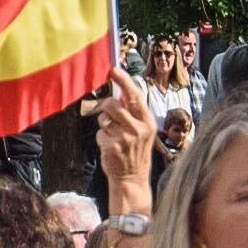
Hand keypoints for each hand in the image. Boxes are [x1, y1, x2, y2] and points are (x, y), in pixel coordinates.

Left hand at [97, 74, 158, 210]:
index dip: (124, 81)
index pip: (135, 96)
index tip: (114, 69)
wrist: (132, 178)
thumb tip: (119, 94)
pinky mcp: (112, 146)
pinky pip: (100, 132)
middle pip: (113, 104)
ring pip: (104, 118)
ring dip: (104, 124)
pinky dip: (102, 138)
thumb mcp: (142, 132)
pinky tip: (110, 148)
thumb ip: (133, 114)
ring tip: (113, 136)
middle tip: (109, 114)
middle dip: (106, 106)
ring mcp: (124, 138)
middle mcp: (138, 128)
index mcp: (147, 122)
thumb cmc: (135, 152)